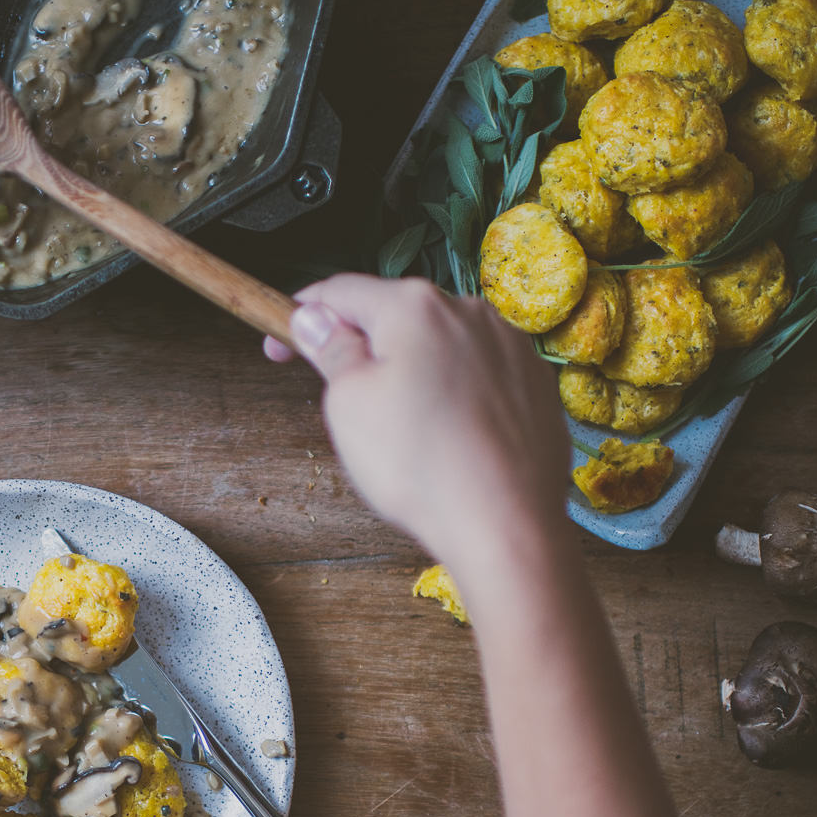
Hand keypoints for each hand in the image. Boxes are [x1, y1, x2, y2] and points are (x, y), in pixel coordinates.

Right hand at [266, 275, 569, 568]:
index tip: (281, 343)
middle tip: (341, 397)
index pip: (340, 292)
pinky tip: (447, 435)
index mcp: (414, 305)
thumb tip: (317, 320)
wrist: (507, 523)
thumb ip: (331, 350)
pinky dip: (454, 392)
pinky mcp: (536, 381)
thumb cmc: (420, 466)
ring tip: (402, 428)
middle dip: (363, 347)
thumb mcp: (348, 404)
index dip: (301, 316)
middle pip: (396, 315)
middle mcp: (468, 310)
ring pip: (441, 344)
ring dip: (412, 369)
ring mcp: (510, 344)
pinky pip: (479, 373)